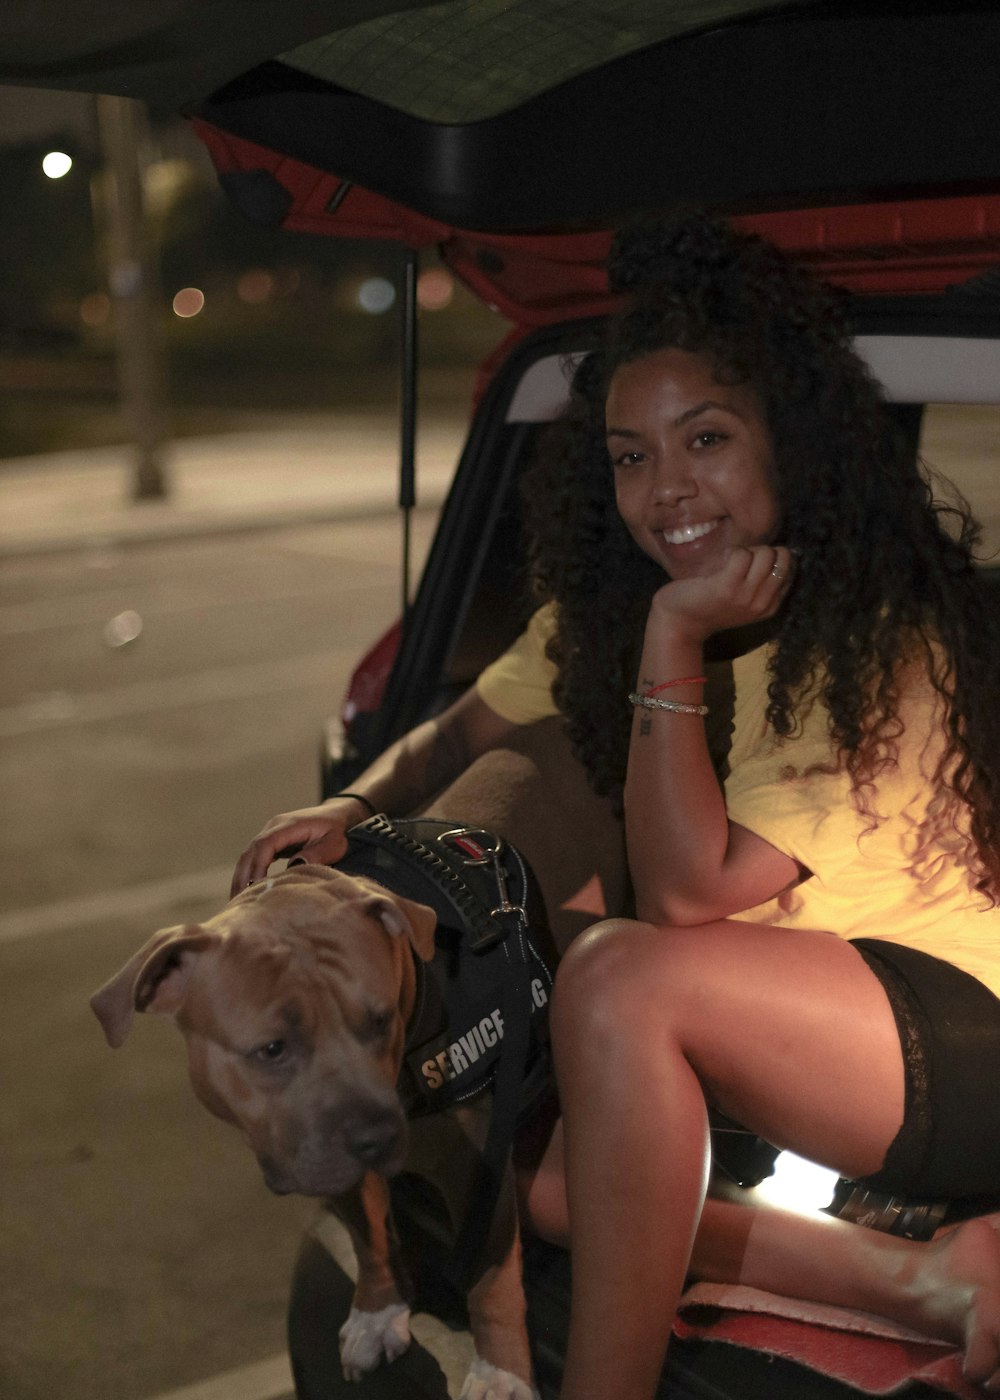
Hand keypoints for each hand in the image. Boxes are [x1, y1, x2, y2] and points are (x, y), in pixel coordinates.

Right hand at [230, 796, 367, 895]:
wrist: (337, 815)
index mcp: (288, 825)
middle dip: (243, 877)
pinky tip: (246, 892)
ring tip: (237, 902)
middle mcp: (274, 827)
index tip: (256, 887)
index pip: (265, 844)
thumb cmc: (337, 831)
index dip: (258, 866)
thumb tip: (293, 866)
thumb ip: (316, 854)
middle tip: (239, 902)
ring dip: (242, 877)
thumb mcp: (334, 843)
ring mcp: (270, 833)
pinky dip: (248, 874)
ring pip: (248, 855)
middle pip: (250, 851)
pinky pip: (254, 858)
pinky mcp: (271, 842)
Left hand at [650, 545, 795, 643]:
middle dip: (762, 551)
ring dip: (746, 550)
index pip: (790, 568)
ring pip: (765, 553)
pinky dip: (731, 552)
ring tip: (729, 563)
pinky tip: (720, 563)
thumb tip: (784, 550)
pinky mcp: (727, 587)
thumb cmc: (709, 605)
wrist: (679, 624)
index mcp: (770, 606)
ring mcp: (746, 596)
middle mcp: (763, 603)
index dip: (772, 558)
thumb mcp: (745, 598)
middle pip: (782, 557)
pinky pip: (742, 554)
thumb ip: (763, 581)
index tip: (751, 567)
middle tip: (741, 562)